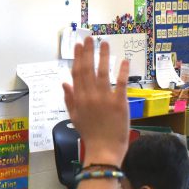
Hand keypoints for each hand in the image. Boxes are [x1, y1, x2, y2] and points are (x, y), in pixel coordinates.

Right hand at [62, 37, 129, 166]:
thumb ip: (69, 99)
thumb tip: (64, 83)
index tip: (78, 46)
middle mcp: (90, 96)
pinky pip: (120, 84)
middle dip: (89, 52)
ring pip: (103, 72)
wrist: (103, 150)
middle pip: (88, 69)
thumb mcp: (74, 117)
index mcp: (79, 99)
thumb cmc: (89, 134)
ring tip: (105, 42)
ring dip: (104, 56)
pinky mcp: (119, 103)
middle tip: (90, 38)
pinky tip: (124, 60)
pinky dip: (122, 71)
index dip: (78, 58)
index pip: (77, 74)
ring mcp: (104, 99)